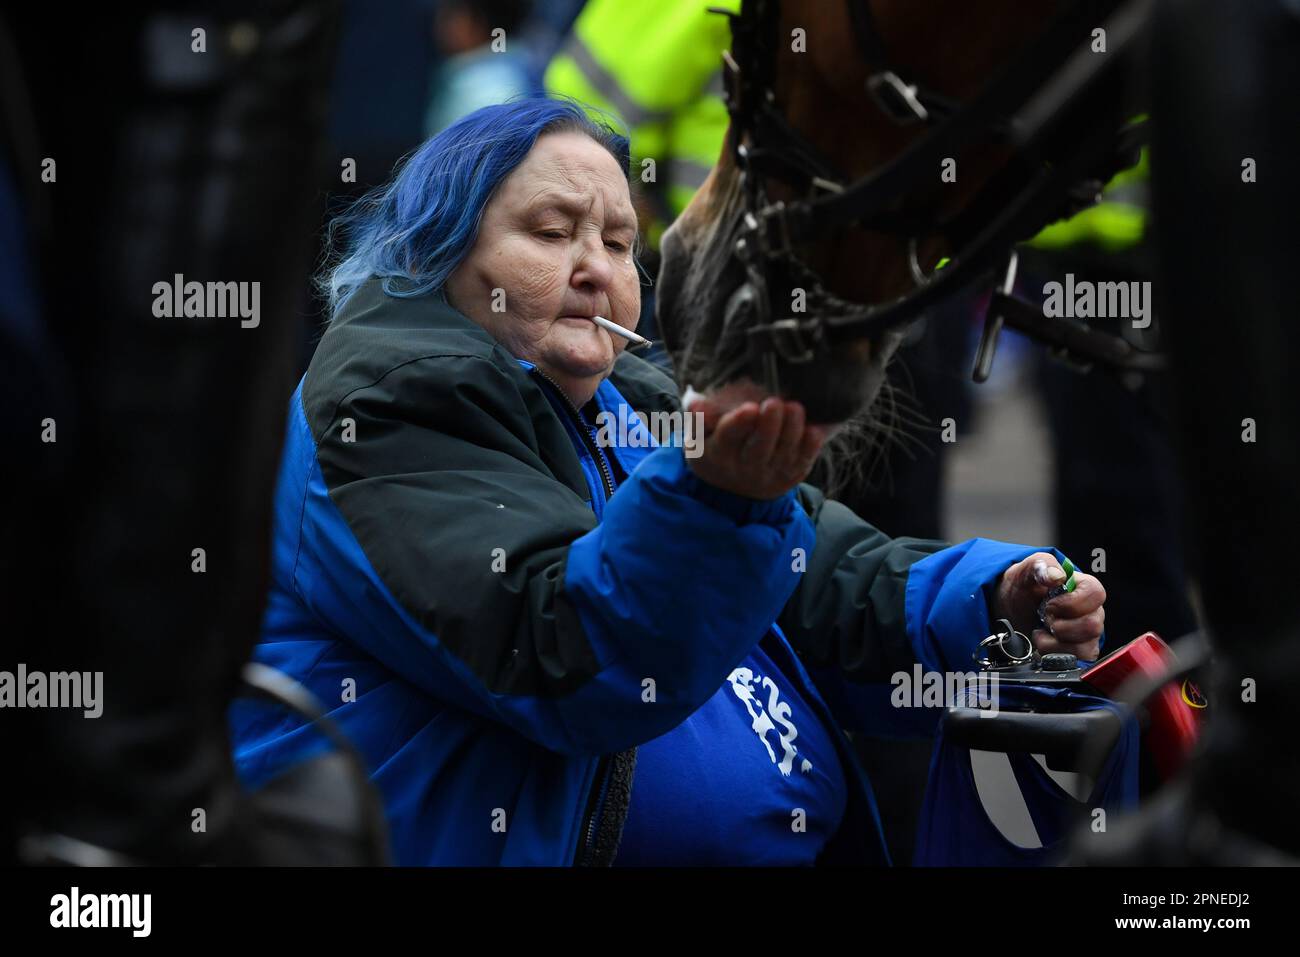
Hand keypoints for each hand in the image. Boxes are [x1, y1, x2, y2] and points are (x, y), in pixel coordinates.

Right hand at [685, 394, 827, 500]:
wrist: (732, 487)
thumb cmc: (716, 446)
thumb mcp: (700, 434)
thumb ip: (700, 416)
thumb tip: (696, 404)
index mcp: (717, 454)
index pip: (727, 439)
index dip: (738, 424)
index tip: (749, 408)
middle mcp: (744, 469)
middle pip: (758, 449)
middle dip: (768, 426)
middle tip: (774, 402)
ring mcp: (769, 475)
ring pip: (783, 454)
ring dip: (791, 431)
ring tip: (794, 408)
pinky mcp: (789, 476)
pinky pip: (802, 463)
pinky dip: (810, 448)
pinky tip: (814, 430)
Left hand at [991, 552, 1105, 659]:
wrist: (1011, 609)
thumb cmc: (1025, 587)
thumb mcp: (1027, 571)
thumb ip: (1040, 566)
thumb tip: (1056, 575)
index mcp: (1084, 588)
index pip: (1096, 594)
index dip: (1071, 603)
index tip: (1049, 604)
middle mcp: (1092, 611)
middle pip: (1092, 625)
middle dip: (1061, 626)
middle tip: (1044, 619)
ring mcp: (1088, 634)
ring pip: (1085, 647)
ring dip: (1055, 642)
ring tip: (1040, 632)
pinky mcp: (1080, 651)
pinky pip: (1078, 660)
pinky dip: (1055, 655)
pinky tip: (1043, 644)